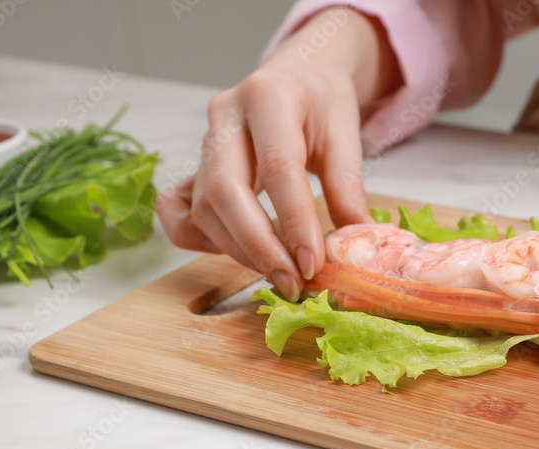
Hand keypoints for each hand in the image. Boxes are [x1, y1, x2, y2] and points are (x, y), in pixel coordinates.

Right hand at [156, 8, 400, 298]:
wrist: (299, 76)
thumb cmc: (322, 104)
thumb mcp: (346, 136)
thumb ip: (349, 190)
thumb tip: (359, 246)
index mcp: (269, 97)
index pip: (278, 169)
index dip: (295, 223)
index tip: (312, 265)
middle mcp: (226, 116)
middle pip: (225, 192)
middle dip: (258, 247)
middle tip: (291, 282)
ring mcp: (203, 140)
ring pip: (204, 208)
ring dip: (239, 251)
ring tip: (279, 273)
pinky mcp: (194, 165)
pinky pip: (179, 211)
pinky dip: (203, 239)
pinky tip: (240, 250)